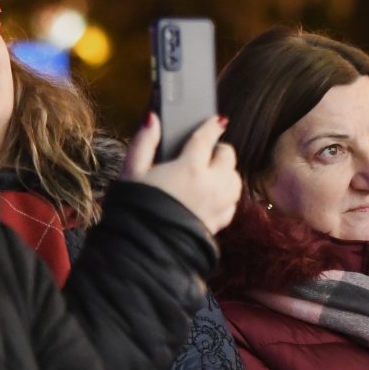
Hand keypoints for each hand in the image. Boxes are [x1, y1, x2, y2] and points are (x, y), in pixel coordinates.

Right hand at [122, 113, 240, 233]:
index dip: (213, 126)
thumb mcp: (132, 173)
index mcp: (190, 168)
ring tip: (211, 173)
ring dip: (227, 173)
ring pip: (235, 181)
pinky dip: (226, 196)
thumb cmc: (136, 210)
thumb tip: (152, 118)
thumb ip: (144, 142)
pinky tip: (211, 197)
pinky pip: (232, 204)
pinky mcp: (218, 224)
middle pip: (229, 158)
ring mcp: (218, 206)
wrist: (145, 250)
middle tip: (207, 152)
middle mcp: (211, 185)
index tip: (218, 121)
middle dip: (220, 151)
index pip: (207, 139)